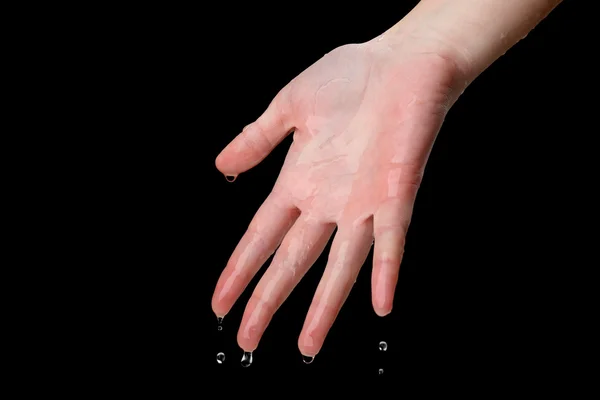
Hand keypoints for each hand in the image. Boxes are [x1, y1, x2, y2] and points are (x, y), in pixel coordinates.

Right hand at [212, 34, 461, 356]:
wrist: (403, 63)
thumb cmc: (350, 78)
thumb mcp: (289, 107)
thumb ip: (256, 139)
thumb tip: (220, 166)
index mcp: (298, 182)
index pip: (261, 237)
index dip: (240, 271)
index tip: (220, 302)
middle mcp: (326, 202)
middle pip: (291, 262)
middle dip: (267, 301)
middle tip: (248, 341)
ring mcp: (361, 205)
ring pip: (339, 266)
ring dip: (324, 307)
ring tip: (307, 345)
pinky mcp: (394, 196)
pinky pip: (391, 242)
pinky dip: (386, 272)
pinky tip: (380, 305)